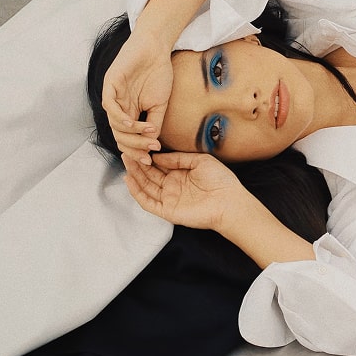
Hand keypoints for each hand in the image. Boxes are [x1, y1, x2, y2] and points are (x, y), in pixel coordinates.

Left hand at [103, 29, 173, 164]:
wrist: (156, 48)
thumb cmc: (158, 72)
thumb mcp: (160, 104)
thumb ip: (154, 123)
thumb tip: (151, 144)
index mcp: (128, 112)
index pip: (127, 138)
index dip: (137, 150)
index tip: (151, 158)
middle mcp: (118, 107)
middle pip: (119, 135)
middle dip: (134, 147)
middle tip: (149, 153)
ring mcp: (113, 96)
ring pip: (114, 125)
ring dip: (132, 135)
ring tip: (149, 136)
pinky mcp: (110, 84)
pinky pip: (110, 107)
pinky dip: (121, 119)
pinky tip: (135, 124)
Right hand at [122, 152, 244, 230]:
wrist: (229, 201)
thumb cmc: (220, 180)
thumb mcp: (200, 160)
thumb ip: (178, 158)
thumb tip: (158, 155)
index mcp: (181, 174)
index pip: (159, 165)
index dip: (149, 157)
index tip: (139, 145)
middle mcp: (173, 186)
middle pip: (149, 174)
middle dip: (138, 163)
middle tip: (127, 151)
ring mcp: (169, 199)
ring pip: (145, 186)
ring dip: (135, 174)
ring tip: (126, 160)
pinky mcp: (167, 210)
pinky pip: (147, 202)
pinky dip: (136, 192)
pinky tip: (129, 179)